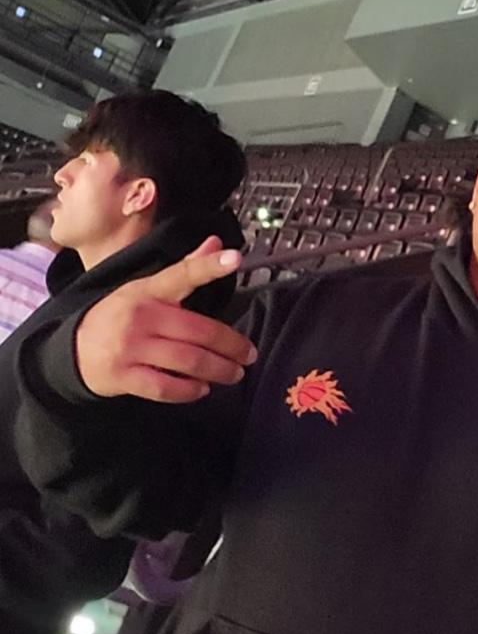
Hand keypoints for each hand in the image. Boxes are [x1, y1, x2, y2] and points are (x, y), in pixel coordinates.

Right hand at [75, 237, 256, 402]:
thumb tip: (216, 243)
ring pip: (187, 360)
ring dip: (218, 370)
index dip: (208, 266)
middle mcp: (140, 317)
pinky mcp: (123, 376)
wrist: (71, 350)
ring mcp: (130, 347)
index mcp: (148, 291)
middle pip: (198, 330)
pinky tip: (202, 389)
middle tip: (249, 355)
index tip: (235, 259)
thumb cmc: (120, 317)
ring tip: (234, 374)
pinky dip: (189, 390)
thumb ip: (185, 270)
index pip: (182, 274)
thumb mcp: (147, 289)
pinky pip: (165, 387)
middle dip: (230, 345)